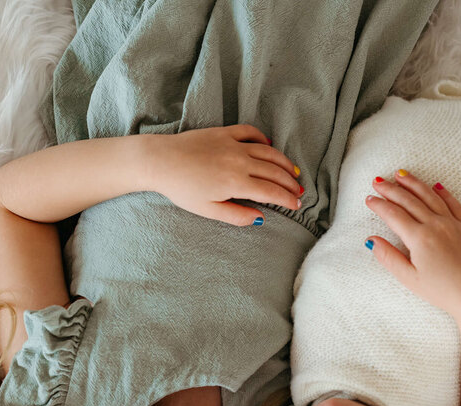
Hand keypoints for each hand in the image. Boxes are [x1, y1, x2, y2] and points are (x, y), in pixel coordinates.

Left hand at [149, 124, 302, 225]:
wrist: (161, 161)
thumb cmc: (182, 189)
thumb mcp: (208, 210)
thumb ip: (236, 215)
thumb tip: (260, 218)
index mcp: (237, 183)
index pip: (272, 192)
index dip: (288, 199)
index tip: (297, 205)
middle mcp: (240, 161)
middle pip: (275, 172)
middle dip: (291, 183)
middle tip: (299, 192)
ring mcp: (234, 144)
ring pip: (269, 152)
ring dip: (284, 163)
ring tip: (293, 172)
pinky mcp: (225, 132)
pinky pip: (251, 133)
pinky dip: (263, 140)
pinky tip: (269, 147)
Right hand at [364, 170, 460, 317]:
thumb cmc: (443, 291)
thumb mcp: (410, 279)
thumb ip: (389, 257)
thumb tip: (371, 241)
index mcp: (419, 238)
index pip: (393, 215)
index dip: (379, 205)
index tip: (369, 198)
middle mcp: (436, 225)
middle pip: (409, 200)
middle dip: (391, 189)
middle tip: (378, 181)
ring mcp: (454, 223)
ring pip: (430, 196)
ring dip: (413, 183)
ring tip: (400, 174)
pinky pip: (454, 203)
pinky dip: (443, 192)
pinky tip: (434, 186)